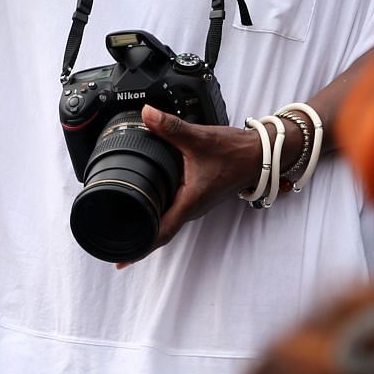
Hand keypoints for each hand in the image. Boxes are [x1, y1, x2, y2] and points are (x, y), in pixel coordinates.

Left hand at [136, 105, 265, 258]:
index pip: (161, 233)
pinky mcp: (197, 197)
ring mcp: (195, 205)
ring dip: (148, 228)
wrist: (260, 155)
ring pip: (167, 222)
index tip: (122, 258)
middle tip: (114, 246)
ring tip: (123, 231)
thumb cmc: (235, 152)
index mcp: (190, 202)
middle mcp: (192, 209)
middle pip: (160, 233)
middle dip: (138, 241)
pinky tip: (147, 208)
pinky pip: (174, 212)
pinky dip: (159, 214)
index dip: (140, 247)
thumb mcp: (199, 138)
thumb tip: (147, 115)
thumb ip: (170, 127)